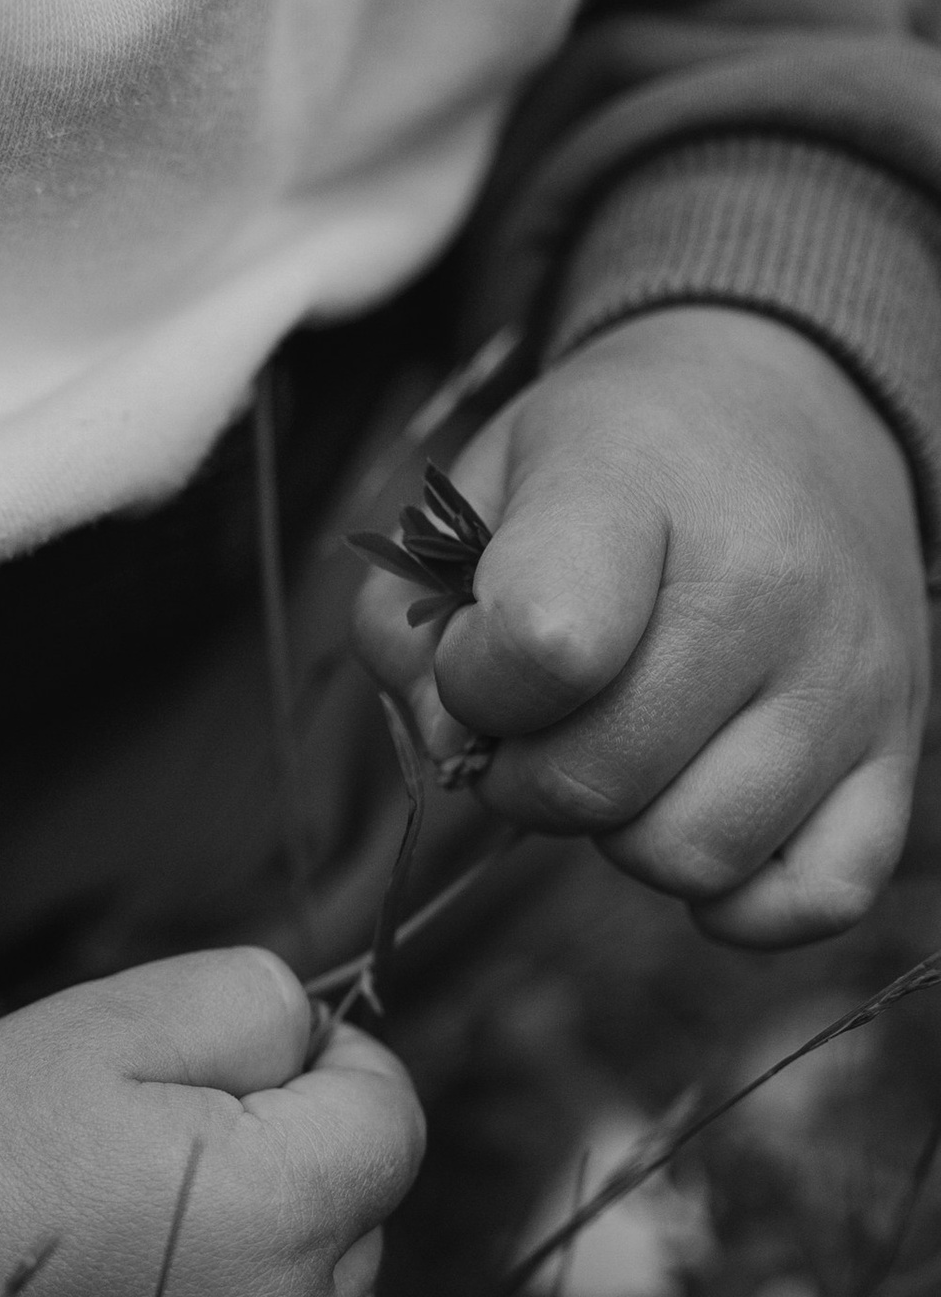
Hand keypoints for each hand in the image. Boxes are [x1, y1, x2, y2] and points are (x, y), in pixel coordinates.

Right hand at [0, 949, 423, 1296]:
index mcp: (284, 1212)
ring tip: (159, 1245)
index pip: (393, 1117)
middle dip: (293, 1167)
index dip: (328, 1066)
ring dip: (292, 1279)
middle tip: (151, 1153)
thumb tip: (322, 1045)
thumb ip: (261, 1000)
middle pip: (363, 1223)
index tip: (239, 1066)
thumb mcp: (110, 1018)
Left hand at [353, 311, 929, 946]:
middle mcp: (768, 587)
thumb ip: (405, 627)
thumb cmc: (612, 462)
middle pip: (597, 783)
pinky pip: (820, 897)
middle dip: (530, 775)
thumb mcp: (474, 486)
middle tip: (548, 714)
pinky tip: (699, 816)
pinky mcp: (900, 745)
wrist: (790, 398)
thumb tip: (454, 760)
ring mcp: (847, 677)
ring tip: (631, 749)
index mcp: (640, 491)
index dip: (473, 685)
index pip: (540, 651)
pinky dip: (745, 898)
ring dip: (627, 833)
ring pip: (693, 855)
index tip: (483, 652)